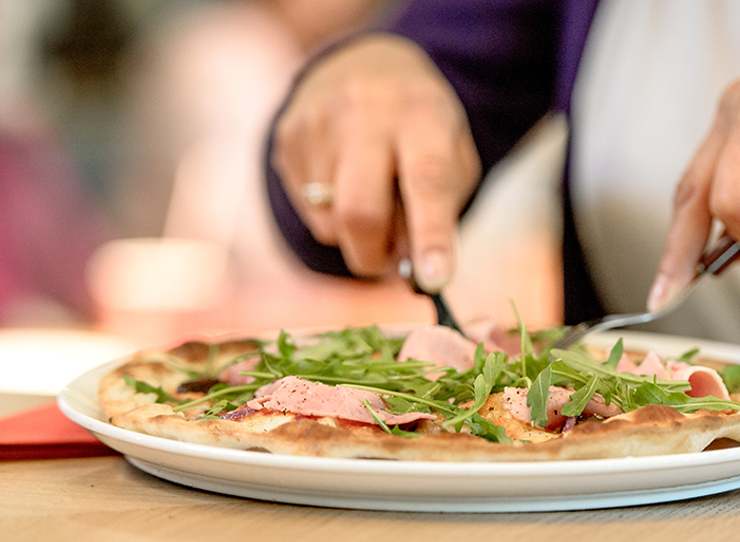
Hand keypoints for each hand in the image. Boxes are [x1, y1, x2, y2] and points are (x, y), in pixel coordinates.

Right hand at [272, 34, 480, 291]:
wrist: (363, 64)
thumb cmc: (421, 129)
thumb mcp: (452, 154)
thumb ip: (440, 208)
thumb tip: (408, 267)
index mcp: (422, 114)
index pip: (428, 181)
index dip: (432, 236)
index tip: (436, 279)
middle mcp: (365, 113)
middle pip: (359, 211)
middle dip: (374, 256)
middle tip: (387, 262)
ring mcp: (318, 124)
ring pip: (330, 221)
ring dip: (355, 234)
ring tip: (372, 199)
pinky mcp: (287, 139)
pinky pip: (309, 212)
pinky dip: (332, 216)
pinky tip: (344, 181)